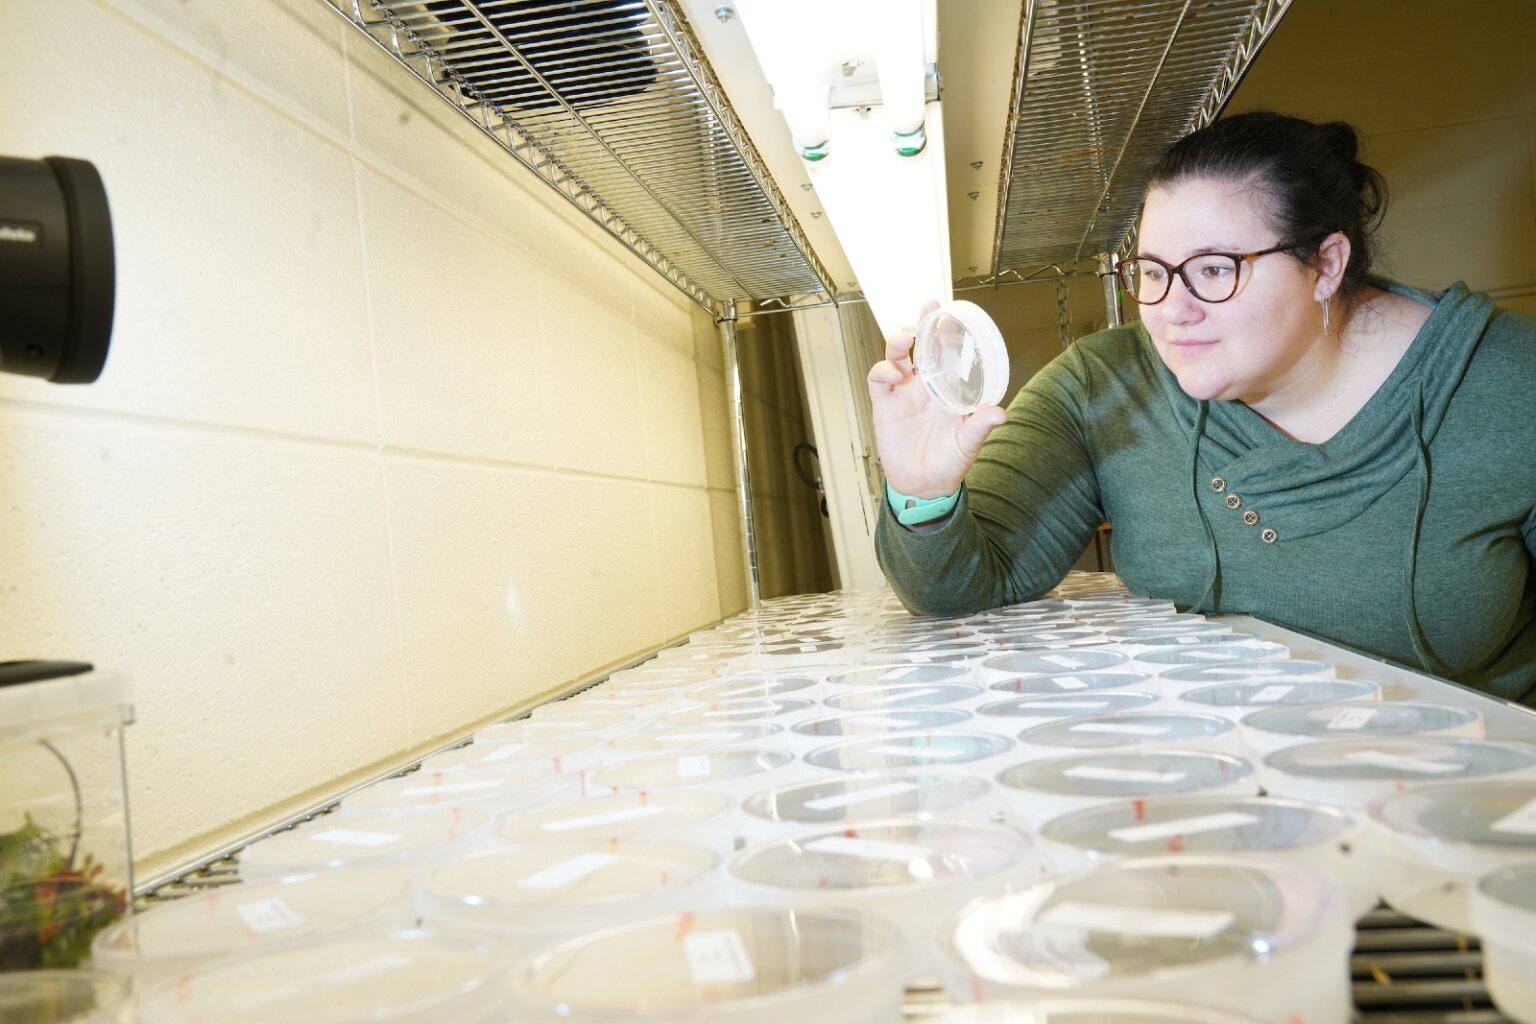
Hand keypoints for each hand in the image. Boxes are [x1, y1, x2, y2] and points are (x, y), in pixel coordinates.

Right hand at [867, 300, 1007, 498]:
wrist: (923, 485)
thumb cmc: (949, 463)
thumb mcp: (968, 444)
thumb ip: (980, 427)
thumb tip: (1000, 412)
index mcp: (949, 390)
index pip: (950, 354)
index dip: (951, 333)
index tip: (955, 313)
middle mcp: (926, 386)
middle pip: (923, 347)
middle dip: (925, 324)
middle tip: (929, 306)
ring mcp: (904, 393)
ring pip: (897, 358)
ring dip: (898, 345)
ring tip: (904, 340)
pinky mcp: (885, 404)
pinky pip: (879, 380)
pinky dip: (882, 371)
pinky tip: (892, 373)